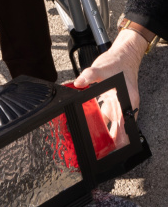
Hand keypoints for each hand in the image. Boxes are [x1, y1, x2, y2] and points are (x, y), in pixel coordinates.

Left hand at [73, 29, 145, 144]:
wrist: (123, 55)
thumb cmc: (117, 62)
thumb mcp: (101, 68)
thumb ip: (89, 75)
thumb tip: (78, 82)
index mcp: (127, 100)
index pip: (125, 123)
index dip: (120, 136)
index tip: (114, 147)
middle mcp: (126, 104)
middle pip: (121, 126)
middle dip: (114, 139)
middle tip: (104, 151)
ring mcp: (121, 102)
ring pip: (115, 121)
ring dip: (107, 131)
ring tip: (98, 143)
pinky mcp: (115, 100)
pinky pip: (109, 114)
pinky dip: (102, 120)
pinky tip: (93, 124)